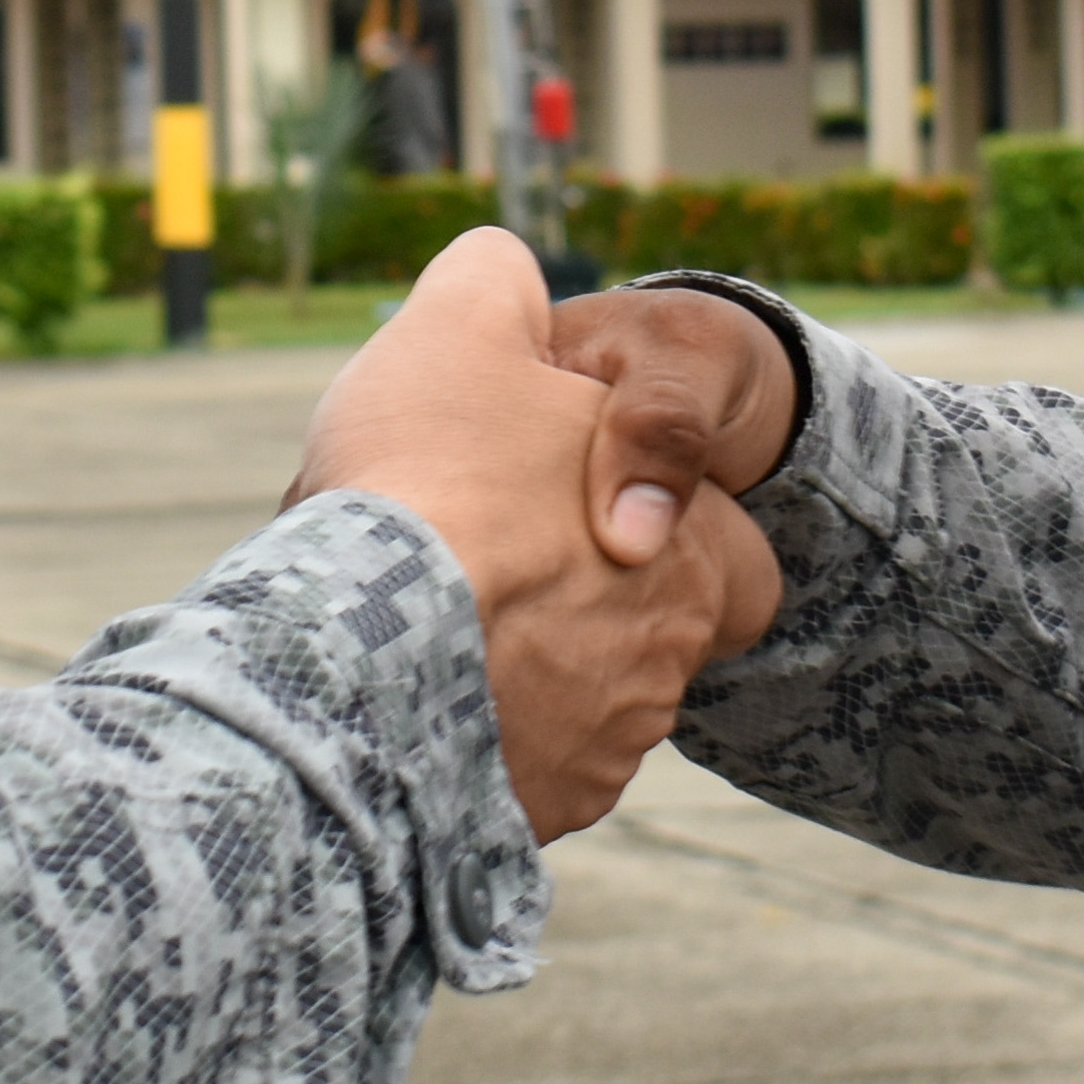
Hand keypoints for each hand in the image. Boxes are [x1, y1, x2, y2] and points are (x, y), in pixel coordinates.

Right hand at [296, 231, 783, 838]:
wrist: (353, 652)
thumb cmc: (427, 481)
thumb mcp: (463, 328)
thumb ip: (495, 284)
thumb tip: (498, 267)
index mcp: (695, 559)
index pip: (730, 558)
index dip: (667, 531)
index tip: (586, 511)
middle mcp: (666, 669)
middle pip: (639, 636)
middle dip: (577, 609)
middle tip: (485, 567)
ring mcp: (600, 755)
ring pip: (574, 710)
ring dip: (521, 677)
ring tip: (426, 631)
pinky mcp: (531, 817)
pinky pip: (514, 774)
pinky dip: (475, 744)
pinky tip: (408, 700)